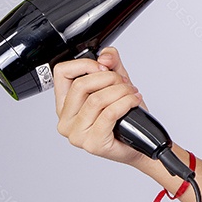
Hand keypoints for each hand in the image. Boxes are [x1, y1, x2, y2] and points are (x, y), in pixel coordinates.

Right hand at [54, 46, 145, 167]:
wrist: (140, 142)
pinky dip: (126, 103)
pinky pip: (109, 114)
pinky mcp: (92, 143)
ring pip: (96, 100)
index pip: (61, 73)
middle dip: (109, 78)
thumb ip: (111, 63)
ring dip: (121, 91)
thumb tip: (104, 58)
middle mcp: (66, 120)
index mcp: (65, 104)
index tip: (103, 68)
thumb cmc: (126, 116)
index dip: (85, 65)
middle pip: (81, 85)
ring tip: (131, 93)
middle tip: (123, 83)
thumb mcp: (118, 82)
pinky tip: (134, 101)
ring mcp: (76, 134)